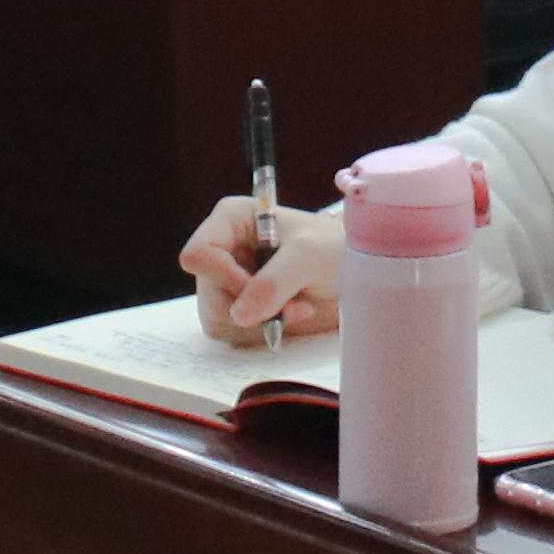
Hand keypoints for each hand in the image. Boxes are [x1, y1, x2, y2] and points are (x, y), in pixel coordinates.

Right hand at [181, 194, 343, 345]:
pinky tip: (288, 316)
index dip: (224, 278)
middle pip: (208, 293)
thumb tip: (239, 315)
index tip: (260, 289)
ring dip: (260, 322)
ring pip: (218, 318)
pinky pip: (232, 333)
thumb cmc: (334, 248)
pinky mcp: (239, 307)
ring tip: (296, 307)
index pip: (198, 255)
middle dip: (251, 306)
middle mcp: (223, 249)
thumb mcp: (309, 256)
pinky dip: (262, 332)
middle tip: (292, 304)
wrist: (354, 271)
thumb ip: (274, 281)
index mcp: (231, 219)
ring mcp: (228, 280)